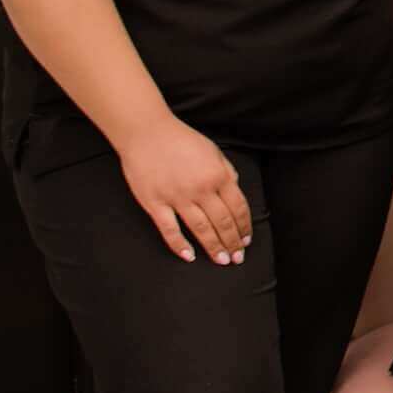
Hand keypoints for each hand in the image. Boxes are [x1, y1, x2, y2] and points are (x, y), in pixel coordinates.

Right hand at [121, 119, 248, 264]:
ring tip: (222, 260)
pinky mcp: (155, 203)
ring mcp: (177, 197)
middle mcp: (201, 189)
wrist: (146, 132)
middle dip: (232, 242)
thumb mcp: (213, 150)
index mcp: (218, 175)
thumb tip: (236, 190)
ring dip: (214, 247)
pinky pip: (170, 230)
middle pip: (222, 222)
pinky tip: (189, 256)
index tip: (246, 239)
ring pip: (201, 229)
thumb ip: (227, 171)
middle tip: (238, 257)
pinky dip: (180, 245)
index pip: (238, 207)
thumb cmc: (181, 139)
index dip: (244, 226)